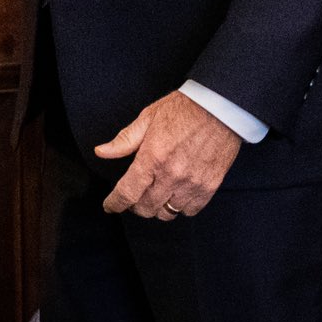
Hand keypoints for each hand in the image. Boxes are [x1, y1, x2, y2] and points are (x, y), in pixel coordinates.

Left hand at [93, 90, 242, 219]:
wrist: (220, 107)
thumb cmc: (183, 109)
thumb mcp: (148, 118)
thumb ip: (124, 140)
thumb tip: (101, 152)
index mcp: (152, 157)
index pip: (127, 192)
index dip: (115, 203)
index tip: (109, 206)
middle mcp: (171, 175)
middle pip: (145, 208)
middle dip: (134, 206)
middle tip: (133, 196)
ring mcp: (191, 183)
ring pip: (167, 213)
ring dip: (157, 208)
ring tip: (155, 195)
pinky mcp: (209, 187)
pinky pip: (189, 211)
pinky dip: (180, 207)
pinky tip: (176, 195)